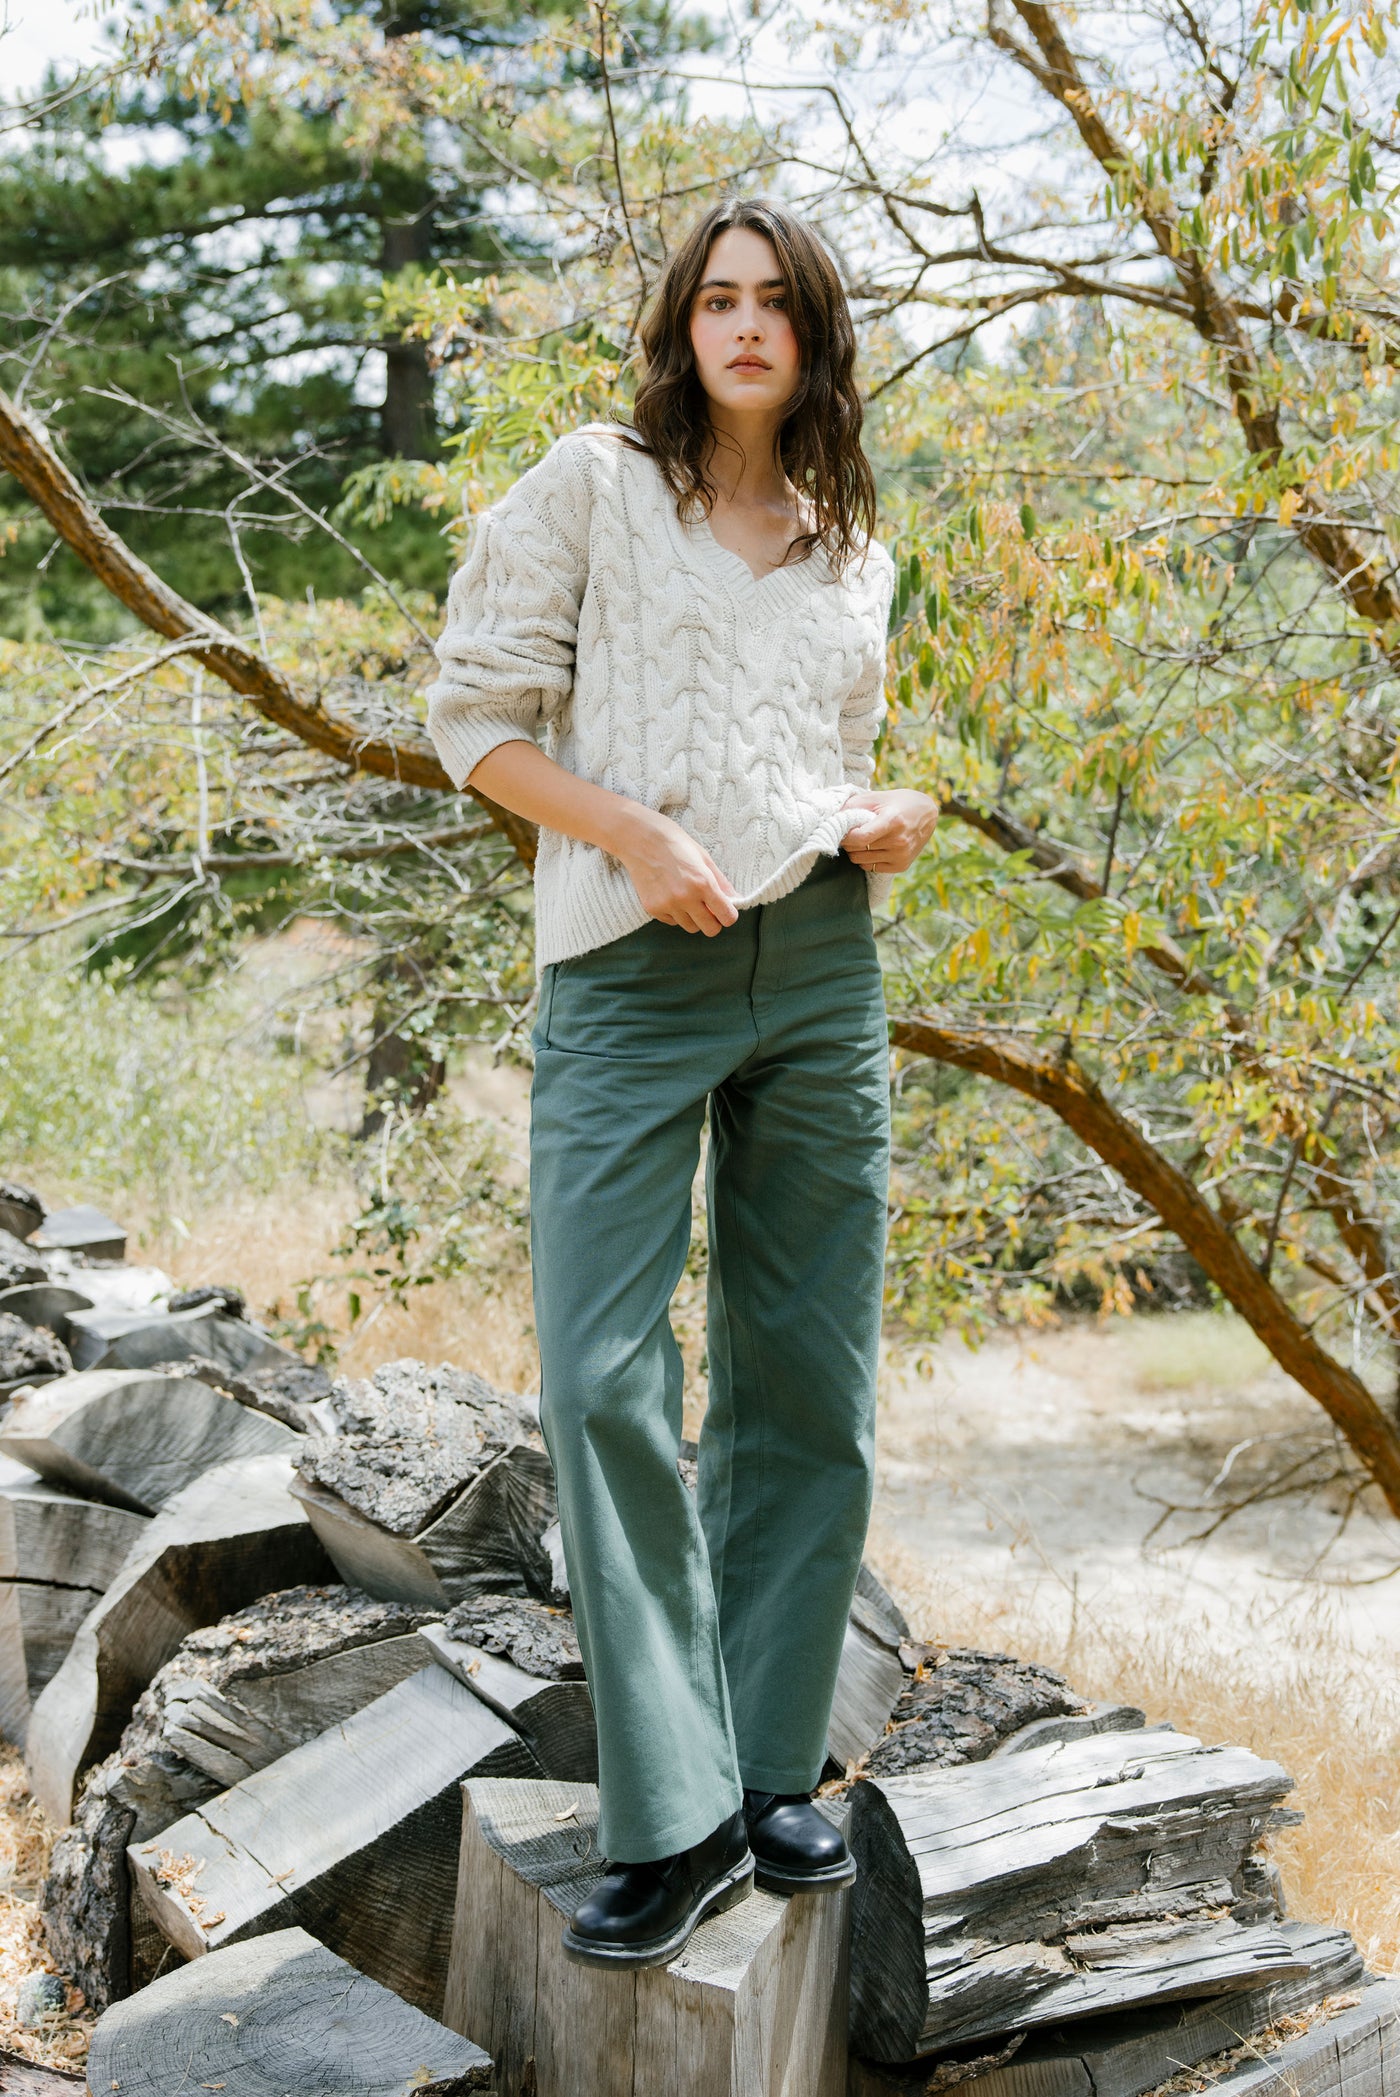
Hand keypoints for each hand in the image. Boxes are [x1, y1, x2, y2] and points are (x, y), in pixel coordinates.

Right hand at [619, 808, 739, 935]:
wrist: (639, 837)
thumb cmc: (674, 842)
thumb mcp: (703, 857)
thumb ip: (722, 882)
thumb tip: (737, 900)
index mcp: (703, 883)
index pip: (727, 917)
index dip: (729, 915)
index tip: (725, 909)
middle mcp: (685, 898)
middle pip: (710, 930)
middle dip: (713, 921)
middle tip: (709, 908)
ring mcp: (667, 905)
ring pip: (690, 927)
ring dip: (693, 918)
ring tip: (686, 897)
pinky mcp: (652, 909)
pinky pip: (672, 922)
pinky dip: (675, 914)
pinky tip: (670, 894)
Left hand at [842, 789, 938, 872]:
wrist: (927, 813)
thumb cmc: (897, 802)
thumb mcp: (876, 797)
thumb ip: (853, 806)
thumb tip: (831, 818)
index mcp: (893, 821)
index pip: (860, 838)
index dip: (845, 836)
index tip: (840, 830)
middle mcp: (899, 841)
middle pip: (857, 850)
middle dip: (848, 842)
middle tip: (851, 832)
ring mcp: (901, 855)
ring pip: (861, 861)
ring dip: (855, 851)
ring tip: (861, 839)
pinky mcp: (901, 865)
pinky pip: (871, 868)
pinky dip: (866, 858)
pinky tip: (872, 847)